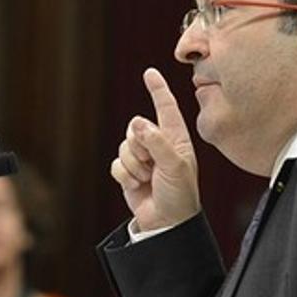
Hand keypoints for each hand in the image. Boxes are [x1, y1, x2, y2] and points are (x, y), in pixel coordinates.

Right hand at [110, 68, 199, 230]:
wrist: (167, 223)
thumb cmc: (180, 195)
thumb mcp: (175, 166)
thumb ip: (157, 142)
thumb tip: (137, 123)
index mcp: (176, 138)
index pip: (166, 108)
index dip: (158, 89)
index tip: (150, 72)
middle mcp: (158, 144)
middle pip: (135, 127)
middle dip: (139, 147)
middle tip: (152, 166)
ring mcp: (143, 158)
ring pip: (124, 146)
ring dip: (133, 165)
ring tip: (147, 178)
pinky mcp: (129, 172)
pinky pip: (116, 163)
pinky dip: (124, 175)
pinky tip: (137, 185)